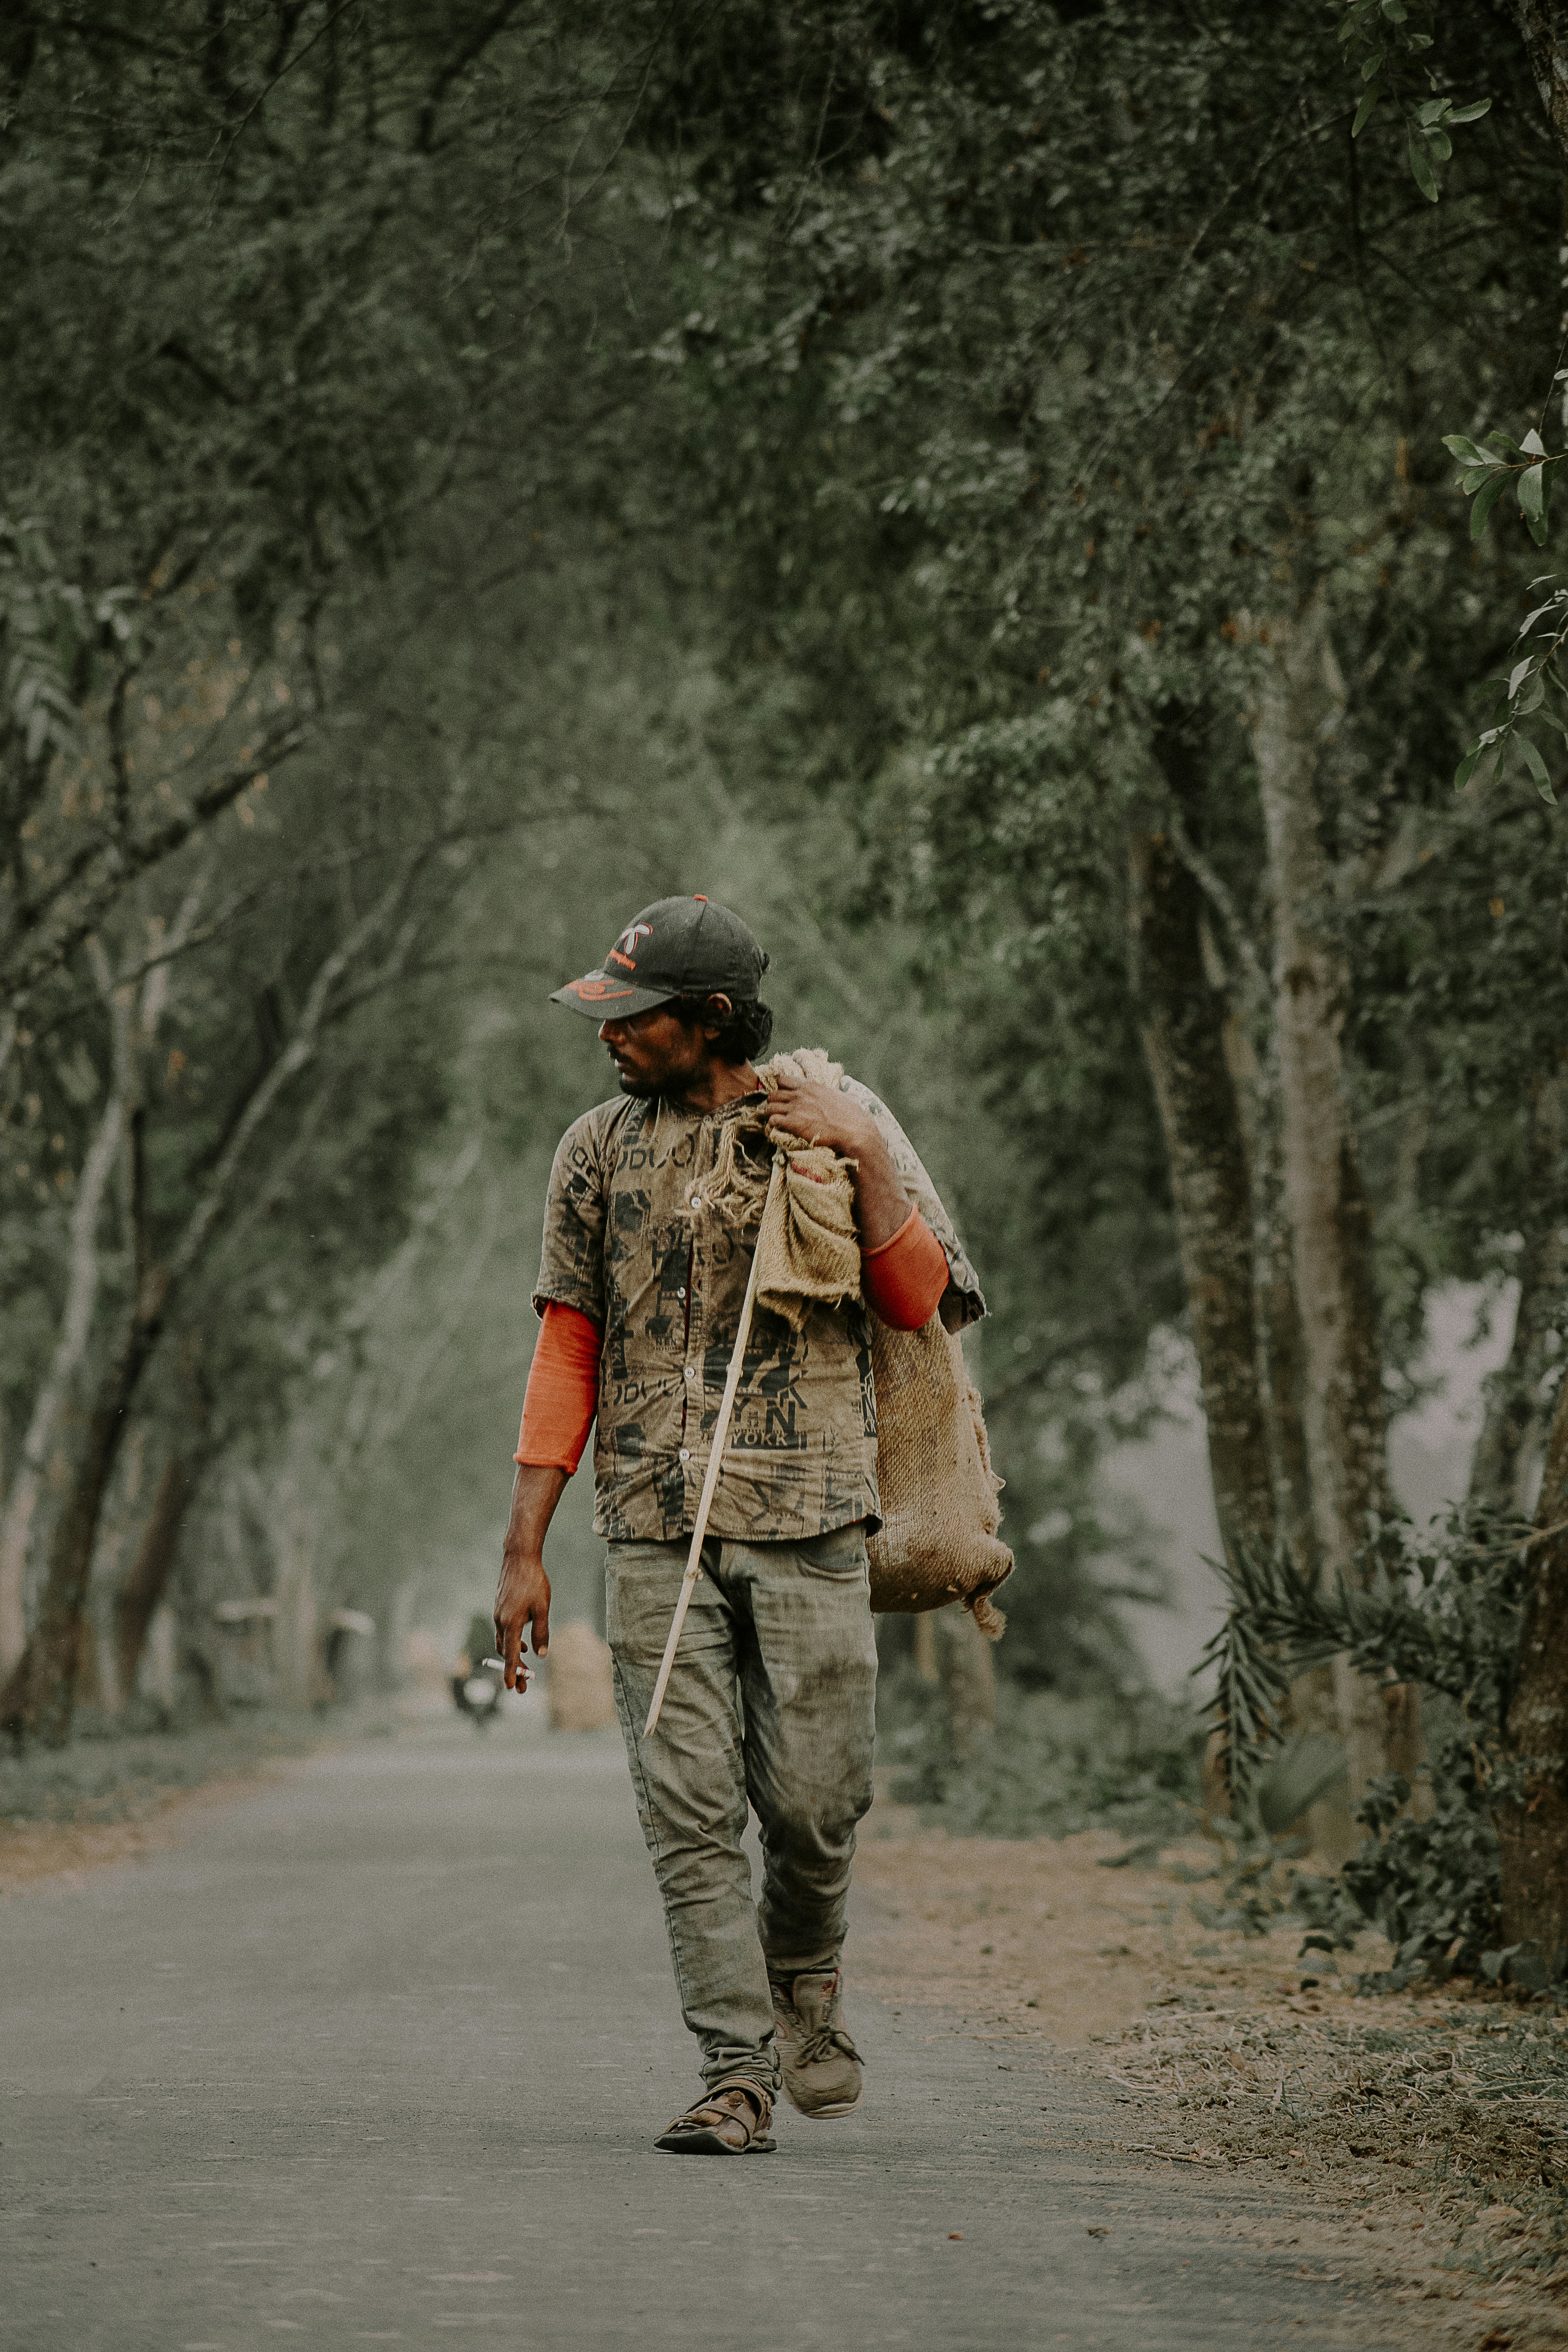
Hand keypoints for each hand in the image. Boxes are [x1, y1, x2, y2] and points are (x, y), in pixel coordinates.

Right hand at [494, 1547, 550, 1689]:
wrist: (519, 1558)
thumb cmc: (534, 1582)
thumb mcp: (542, 1608)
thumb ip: (541, 1632)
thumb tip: (541, 1655)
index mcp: (510, 1623)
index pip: (511, 1655)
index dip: (512, 1672)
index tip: (511, 1687)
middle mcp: (500, 1621)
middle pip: (506, 1652)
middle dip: (514, 1670)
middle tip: (523, 1686)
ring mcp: (498, 1615)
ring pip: (503, 1642)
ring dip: (512, 1656)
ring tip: (525, 1668)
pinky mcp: (499, 1609)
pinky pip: (503, 1632)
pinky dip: (511, 1642)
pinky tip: (523, 1643)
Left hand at [764, 1077, 878, 1158]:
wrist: (853, 1130)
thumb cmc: (853, 1115)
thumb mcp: (848, 1098)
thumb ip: (844, 1094)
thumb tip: (852, 1095)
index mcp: (810, 1086)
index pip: (783, 1079)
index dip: (781, 1088)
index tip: (784, 1096)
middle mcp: (800, 1094)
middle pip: (773, 1094)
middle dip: (773, 1103)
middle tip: (778, 1112)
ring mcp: (795, 1108)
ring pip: (769, 1107)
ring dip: (770, 1115)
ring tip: (776, 1122)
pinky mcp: (793, 1123)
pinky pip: (772, 1121)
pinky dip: (772, 1126)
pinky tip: (777, 1130)